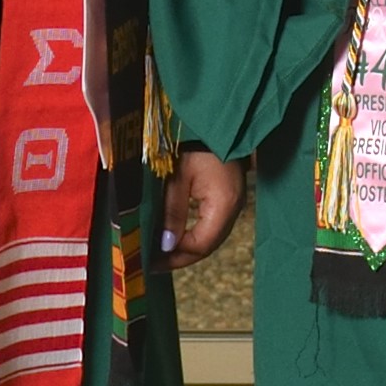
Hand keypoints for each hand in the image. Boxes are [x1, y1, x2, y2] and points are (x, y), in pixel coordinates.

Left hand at [156, 141, 240, 260]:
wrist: (215, 121)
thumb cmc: (194, 144)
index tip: (152, 262)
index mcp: (222, 205)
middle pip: (208, 246)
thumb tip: (165, 246)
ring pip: (211, 238)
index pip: (200, 245)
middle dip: (181, 257)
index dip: (176, 257)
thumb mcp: (178, 178)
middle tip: (154, 264)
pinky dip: (194, 235)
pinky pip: (212, 226)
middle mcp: (233, 209)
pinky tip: (176, 236)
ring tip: (162, 254)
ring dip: (187, 248)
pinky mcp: (228, 198)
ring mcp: (233, 203)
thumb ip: (172, 213)